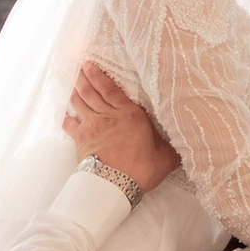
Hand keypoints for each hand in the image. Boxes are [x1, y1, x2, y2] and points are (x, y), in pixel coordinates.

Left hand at [62, 58, 177, 193]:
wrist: (117, 185)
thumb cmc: (142, 169)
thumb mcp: (166, 155)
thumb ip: (172, 145)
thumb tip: (186, 143)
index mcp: (130, 114)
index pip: (111, 89)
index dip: (99, 76)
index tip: (90, 65)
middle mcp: (109, 116)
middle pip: (92, 92)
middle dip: (83, 78)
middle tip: (77, 67)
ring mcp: (92, 126)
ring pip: (80, 103)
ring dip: (74, 90)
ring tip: (71, 81)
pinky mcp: (82, 140)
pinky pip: (70, 125)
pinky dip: (66, 118)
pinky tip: (63, 114)